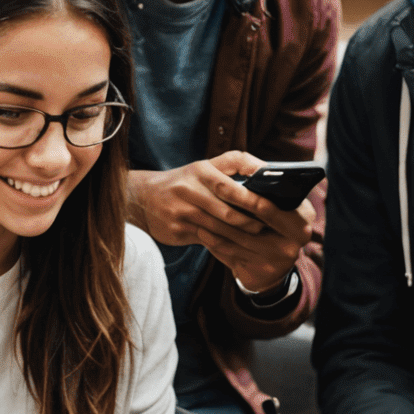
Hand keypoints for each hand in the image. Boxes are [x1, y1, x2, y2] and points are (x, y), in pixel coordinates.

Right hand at [129, 152, 314, 294]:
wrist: (143, 198)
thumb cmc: (184, 181)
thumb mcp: (205, 166)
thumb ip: (234, 166)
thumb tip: (268, 175)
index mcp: (201, 171)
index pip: (230, 185)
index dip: (252, 197)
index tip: (271, 205)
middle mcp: (190, 190)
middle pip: (228, 211)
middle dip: (251, 221)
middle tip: (270, 228)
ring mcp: (182, 212)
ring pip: (220, 229)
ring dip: (242, 236)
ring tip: (259, 238)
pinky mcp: (177, 230)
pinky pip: (208, 240)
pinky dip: (226, 245)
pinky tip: (239, 247)